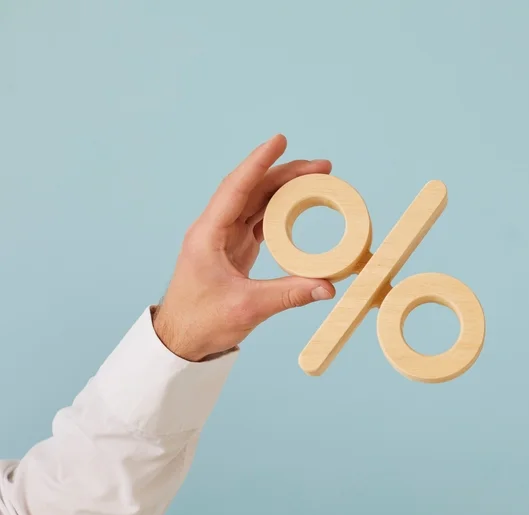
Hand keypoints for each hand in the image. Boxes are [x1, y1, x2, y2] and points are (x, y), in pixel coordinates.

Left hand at [153, 134, 335, 360]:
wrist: (181, 340)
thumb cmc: (201, 322)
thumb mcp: (248, 307)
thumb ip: (289, 294)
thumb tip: (328, 287)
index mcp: (208, 235)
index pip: (237, 188)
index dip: (259, 163)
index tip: (279, 140)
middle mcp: (214, 229)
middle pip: (252, 189)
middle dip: (286, 174)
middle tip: (322, 167)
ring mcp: (223, 238)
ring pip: (257, 202)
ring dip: (286, 189)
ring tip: (317, 181)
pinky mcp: (232, 249)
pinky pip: (258, 220)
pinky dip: (281, 210)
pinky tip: (300, 206)